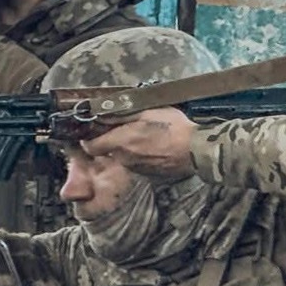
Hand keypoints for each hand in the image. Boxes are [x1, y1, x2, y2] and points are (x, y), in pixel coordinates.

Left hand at [81, 107, 197, 177]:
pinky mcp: (148, 174)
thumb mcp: (147, 111)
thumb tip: (104, 112)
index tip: (93, 131)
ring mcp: (136, 169)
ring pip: (123, 158)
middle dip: (112, 141)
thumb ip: (122, 113)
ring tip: (144, 136)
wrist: (196, 151)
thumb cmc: (174, 128)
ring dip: (128, 148)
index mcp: (121, 142)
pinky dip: (140, 156)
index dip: (89, 139)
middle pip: (107, 151)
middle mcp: (125, 159)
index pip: (91, 146)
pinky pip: (137, 164)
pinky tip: (154, 147)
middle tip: (124, 129)